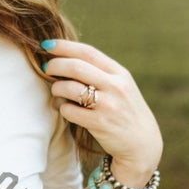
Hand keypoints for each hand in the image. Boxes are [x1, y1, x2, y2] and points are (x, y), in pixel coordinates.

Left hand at [41, 38, 162, 184]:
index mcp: (120, 73)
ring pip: (69, 88)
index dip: (64, 46)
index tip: (47, 45)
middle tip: (46, 67)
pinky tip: (66, 109)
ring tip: (57, 91)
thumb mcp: (121, 87)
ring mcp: (108, 105)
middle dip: (55, 65)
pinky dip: (62, 108)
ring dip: (57, 88)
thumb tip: (65, 58)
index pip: (88, 52)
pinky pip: (69, 110)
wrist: (142, 144)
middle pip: (76, 67)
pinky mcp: (100, 123)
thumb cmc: (125, 111)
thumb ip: (100, 72)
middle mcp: (116, 87)